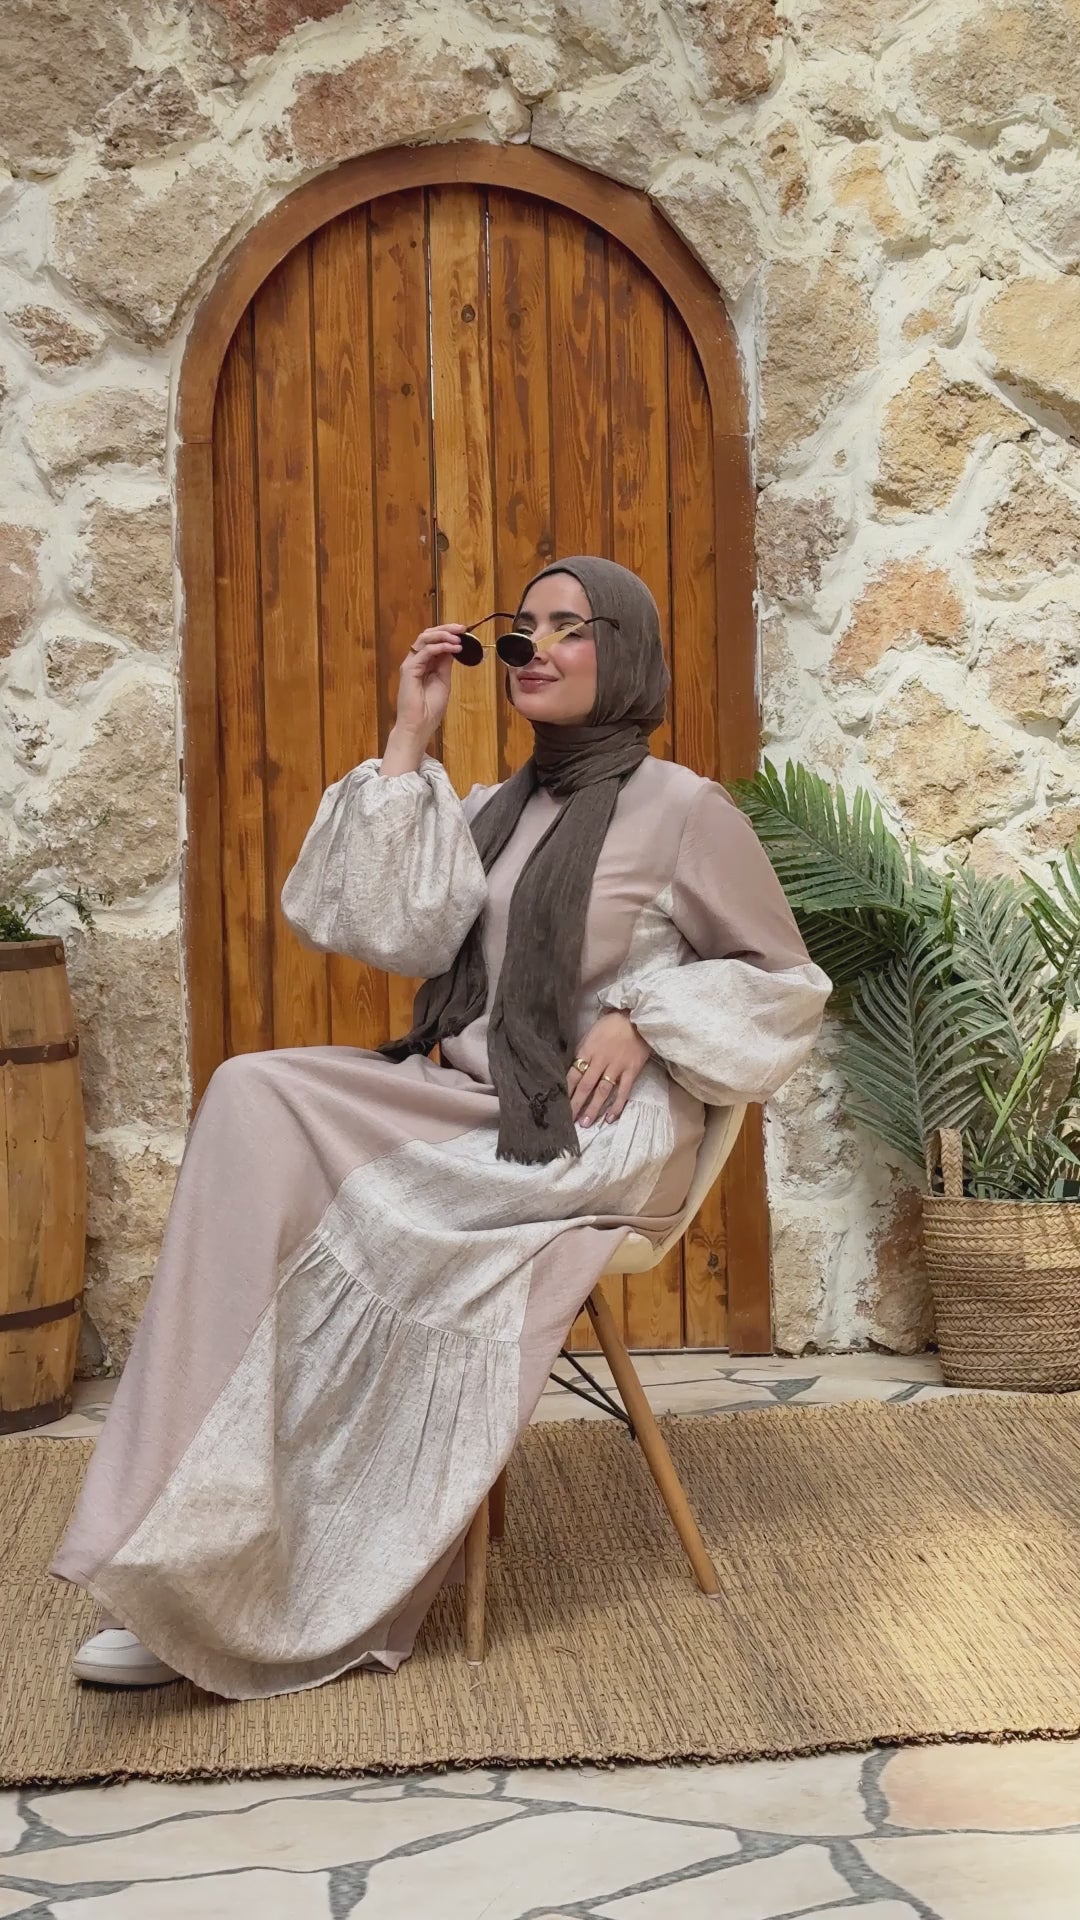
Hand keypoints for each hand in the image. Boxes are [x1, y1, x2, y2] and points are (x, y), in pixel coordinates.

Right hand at [394, 625, 467, 742]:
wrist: (418, 726)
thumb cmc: (429, 710)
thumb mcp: (443, 681)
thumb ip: (445, 664)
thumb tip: (453, 648)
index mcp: (424, 664)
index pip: (435, 641)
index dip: (448, 633)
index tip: (464, 631)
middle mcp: (416, 661)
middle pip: (428, 635)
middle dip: (446, 629)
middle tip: (462, 628)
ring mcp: (411, 664)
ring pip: (424, 638)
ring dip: (443, 634)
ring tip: (458, 637)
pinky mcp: (409, 669)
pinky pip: (425, 651)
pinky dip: (440, 646)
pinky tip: (454, 648)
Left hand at [568, 1012, 651, 1127]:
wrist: (639, 1017)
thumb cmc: (613, 1024)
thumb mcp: (592, 1033)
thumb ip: (584, 1051)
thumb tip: (575, 1067)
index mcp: (588, 1050)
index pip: (573, 1074)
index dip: (566, 1091)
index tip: (559, 1105)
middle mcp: (601, 1061)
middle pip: (585, 1086)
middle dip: (576, 1104)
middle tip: (569, 1121)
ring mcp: (617, 1067)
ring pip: (602, 1091)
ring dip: (593, 1108)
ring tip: (586, 1123)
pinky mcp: (632, 1071)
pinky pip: (623, 1092)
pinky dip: (617, 1105)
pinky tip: (610, 1118)